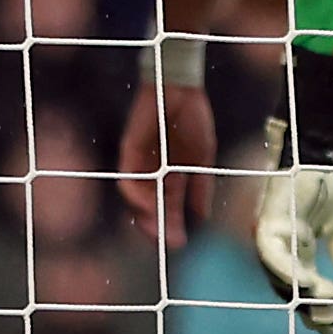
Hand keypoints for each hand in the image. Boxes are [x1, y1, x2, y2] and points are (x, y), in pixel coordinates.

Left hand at [116, 81, 220, 245]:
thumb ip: (200, 187)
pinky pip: (129, 181)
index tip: (181, 242)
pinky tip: (150, 205)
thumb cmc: (193, 119)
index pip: (170, 206)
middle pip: (152, 206)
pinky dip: (138, 196)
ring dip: (147, 215)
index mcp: (173, 174)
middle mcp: (154, 173)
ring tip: (158, 229)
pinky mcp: (129, 154)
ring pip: (138, 199)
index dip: (174, 224)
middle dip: (159, 226)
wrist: (180, 91)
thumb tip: (202, 216)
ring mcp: (140, 164)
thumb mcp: (203, 157)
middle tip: (167, 242)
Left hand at [249, 124, 332, 333]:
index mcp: (298, 251)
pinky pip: (271, 252)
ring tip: (329, 306)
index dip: (320, 309)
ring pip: (279, 277)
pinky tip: (308, 283)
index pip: (305, 290)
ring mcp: (271, 237)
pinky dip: (288, 270)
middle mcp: (281, 248)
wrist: (318, 150)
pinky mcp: (267, 222)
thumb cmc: (329, 183)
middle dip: (312, 310)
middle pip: (291, 291)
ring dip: (304, 295)